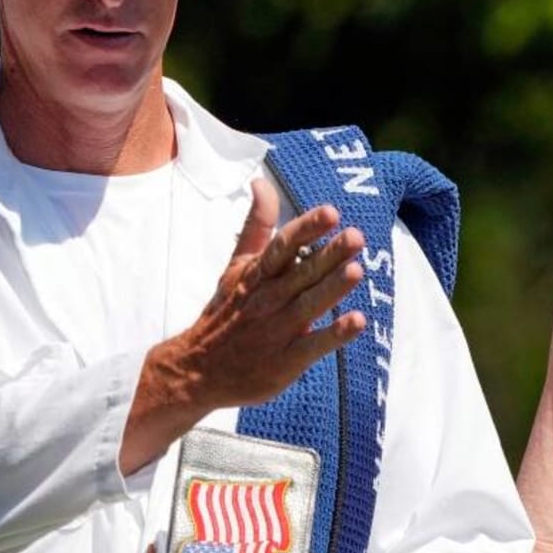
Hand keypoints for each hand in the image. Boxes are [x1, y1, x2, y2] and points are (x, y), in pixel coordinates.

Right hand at [121, 178, 367, 472]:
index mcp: (257, 274)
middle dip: (329, 255)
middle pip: (301, 273)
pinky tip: (357, 321)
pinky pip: (313, 347)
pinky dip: (333, 335)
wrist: (195, 371)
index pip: (283, 246)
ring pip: (308, 306)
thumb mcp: (237, 266)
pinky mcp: (285, 362)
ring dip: (332, 289)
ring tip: (357, 271)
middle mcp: (267, 299)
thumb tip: (262, 181)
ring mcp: (276, 331)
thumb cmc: (226, 311)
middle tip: (356, 236)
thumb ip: (257, 225)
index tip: (331, 212)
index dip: (307, 229)